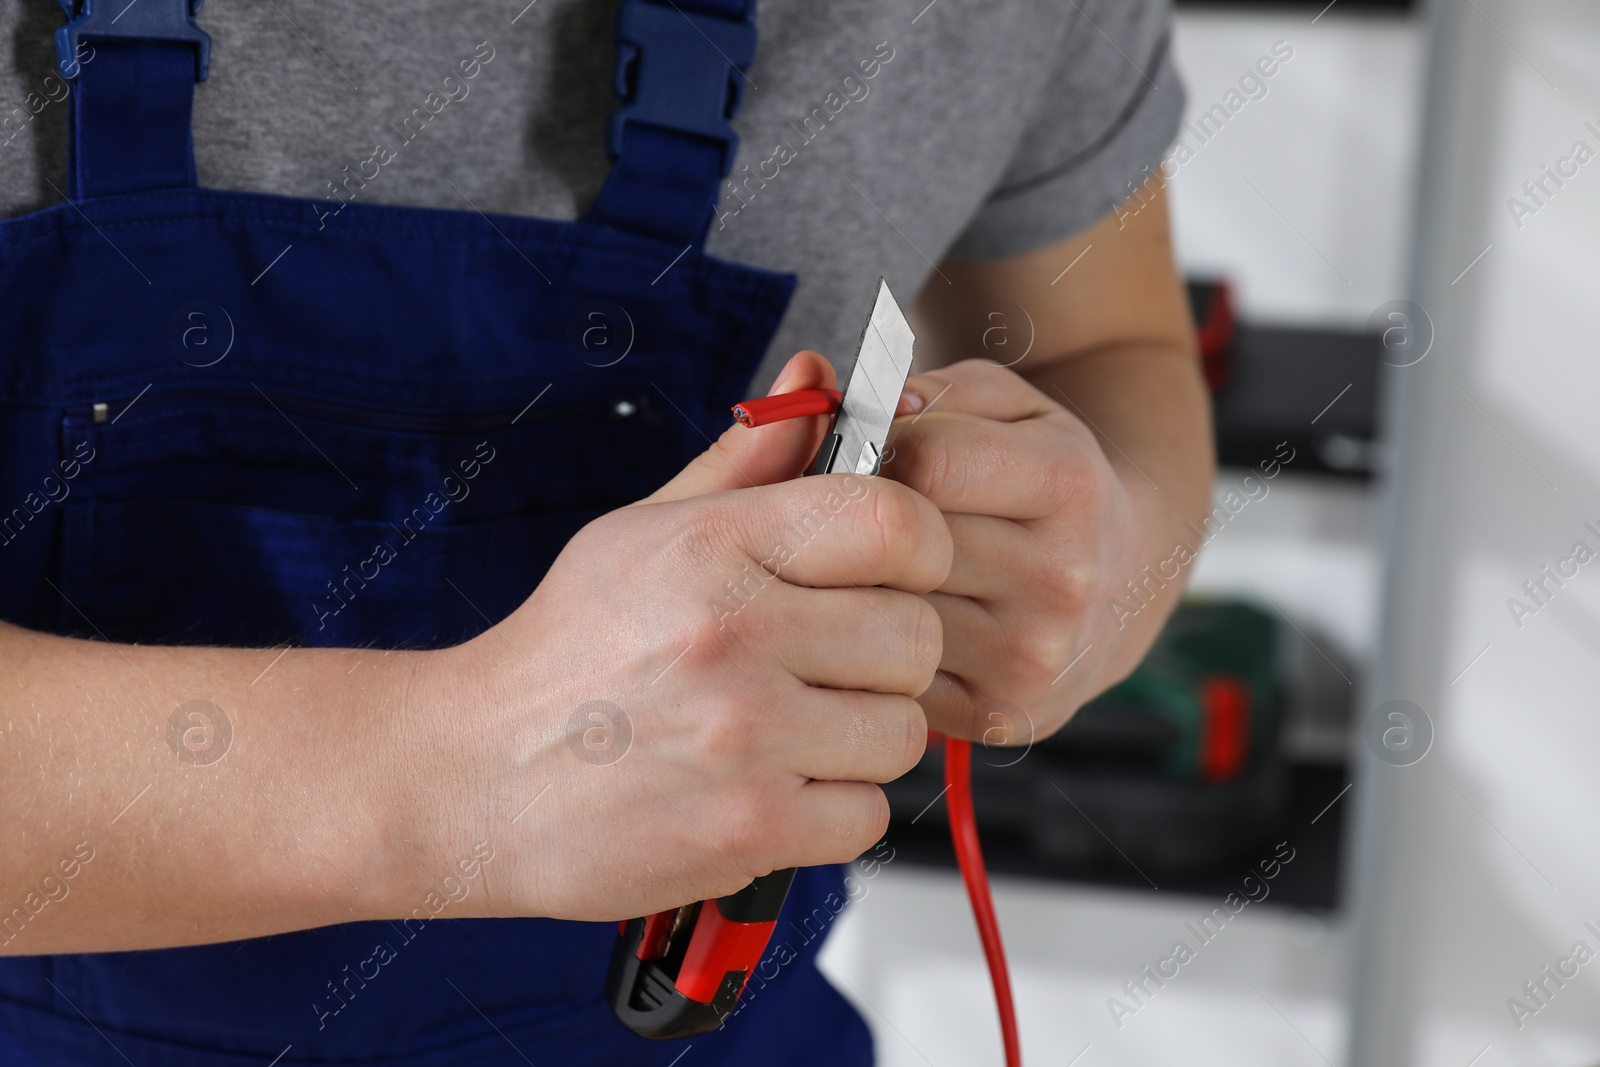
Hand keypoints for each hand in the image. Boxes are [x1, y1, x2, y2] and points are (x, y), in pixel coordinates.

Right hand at [382, 352, 951, 921]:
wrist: (471, 775)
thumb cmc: (568, 653)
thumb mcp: (644, 531)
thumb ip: (749, 461)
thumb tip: (820, 376)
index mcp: (713, 545)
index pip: (896, 521)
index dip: (918, 548)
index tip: (892, 574)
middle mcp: (733, 632)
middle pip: (916, 635)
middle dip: (885, 656)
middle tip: (824, 667)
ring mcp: (744, 736)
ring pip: (901, 732)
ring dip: (858, 739)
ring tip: (787, 732)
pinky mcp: (749, 827)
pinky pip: (866, 816)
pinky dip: (830, 811)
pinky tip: (769, 788)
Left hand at [882, 358, 1169, 744]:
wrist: (1126, 579)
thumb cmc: (1042, 477)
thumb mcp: (1011, 408)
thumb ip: (935, 392)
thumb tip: (861, 412)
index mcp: (1069, 486)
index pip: (926, 463)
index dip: (878, 449)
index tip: (872, 456)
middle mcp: (1061, 580)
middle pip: (900, 546)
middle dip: (857, 524)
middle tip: (851, 515)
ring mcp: (1031, 658)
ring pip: (884, 614)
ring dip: (856, 589)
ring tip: (867, 565)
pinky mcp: (997, 714)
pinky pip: (891, 676)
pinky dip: (872, 646)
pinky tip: (885, 620)